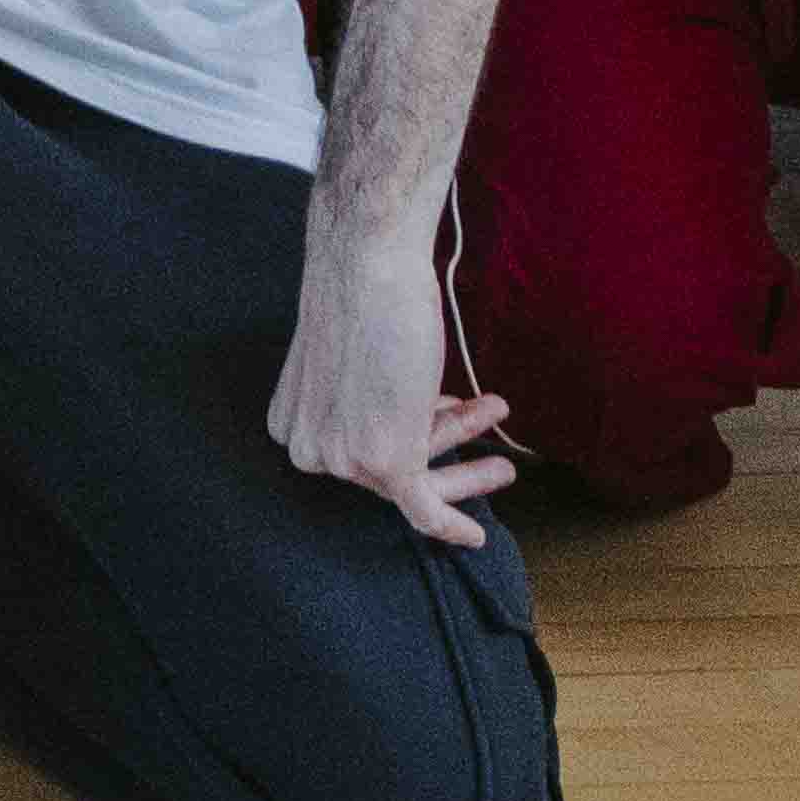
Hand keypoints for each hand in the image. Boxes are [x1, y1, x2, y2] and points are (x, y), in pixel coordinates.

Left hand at [274, 209, 516, 545]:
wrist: (368, 265)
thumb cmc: (365, 291)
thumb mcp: (355, 355)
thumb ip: (365, 394)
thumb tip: (403, 411)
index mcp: (293, 422)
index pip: (362, 445)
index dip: (416, 429)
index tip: (450, 410)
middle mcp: (309, 449)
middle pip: (388, 468)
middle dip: (446, 453)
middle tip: (488, 458)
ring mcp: (345, 459)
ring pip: (417, 482)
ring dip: (469, 469)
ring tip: (506, 460)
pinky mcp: (385, 462)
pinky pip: (424, 509)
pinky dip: (453, 525)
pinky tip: (476, 535)